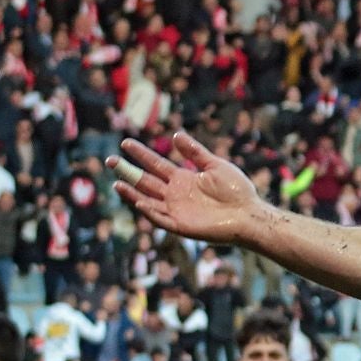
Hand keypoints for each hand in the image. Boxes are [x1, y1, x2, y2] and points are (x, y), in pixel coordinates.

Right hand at [109, 132, 263, 245]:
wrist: (249, 213)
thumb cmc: (237, 190)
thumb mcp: (215, 165)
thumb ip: (195, 152)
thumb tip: (175, 135)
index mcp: (183, 179)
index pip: (156, 165)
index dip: (141, 154)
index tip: (125, 143)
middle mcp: (175, 194)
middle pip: (146, 181)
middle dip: (128, 171)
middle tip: (111, 160)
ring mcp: (176, 210)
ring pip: (148, 200)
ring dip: (132, 193)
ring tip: (118, 182)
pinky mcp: (181, 225)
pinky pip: (160, 218)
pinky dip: (149, 211)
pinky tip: (139, 200)